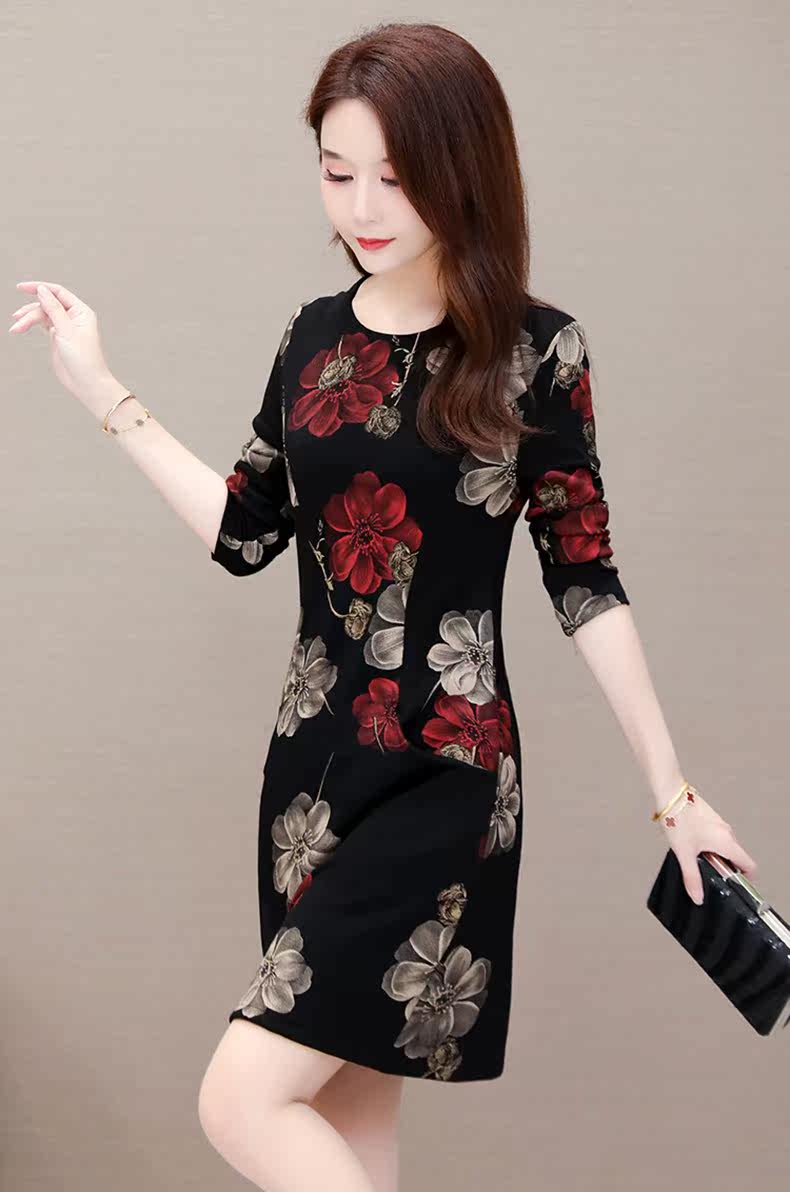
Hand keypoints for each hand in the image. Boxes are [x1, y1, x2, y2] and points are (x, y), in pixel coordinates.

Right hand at [9, 280, 117, 414]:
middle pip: (47, 304)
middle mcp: (73, 316)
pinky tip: (20, 328)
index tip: (22, 287)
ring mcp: (65, 326)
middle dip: (31, 311)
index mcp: (81, 311)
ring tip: (16, 328)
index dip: (39, 287)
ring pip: (42, 315)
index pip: (58, 292)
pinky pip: (41, 324)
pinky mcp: (57, 336)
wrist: (86, 383)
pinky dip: (30, 325)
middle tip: (17, 317)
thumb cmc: (85, 359)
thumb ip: (54, 309)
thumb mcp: (67, 331)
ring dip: (28, 320)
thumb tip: (42, 290)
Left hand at [659, 786, 757, 905]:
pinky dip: (710, 844)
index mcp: (727, 842)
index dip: (746, 878)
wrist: (670, 793)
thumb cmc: (678, 818)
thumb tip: (698, 896)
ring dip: (717, 855)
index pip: (749, 865)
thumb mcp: (684, 853)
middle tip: (710, 875)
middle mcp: (727, 832)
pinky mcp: (711, 818)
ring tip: (697, 858)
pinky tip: (692, 844)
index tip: (737, 886)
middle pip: (737, 857)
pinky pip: (717, 836)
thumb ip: (692, 877)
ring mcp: (719, 823)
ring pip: (726, 846)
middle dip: (727, 868)